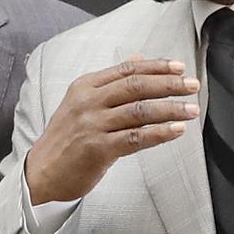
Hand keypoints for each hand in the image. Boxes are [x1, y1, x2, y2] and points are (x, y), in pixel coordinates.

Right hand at [24, 57, 200, 204]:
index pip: (127, 70)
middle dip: (169, 84)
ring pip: (140, 110)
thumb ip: (110, 82)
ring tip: (192, 109)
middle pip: (136, 86)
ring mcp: (93, 124)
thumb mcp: (81, 103)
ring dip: (171, 109)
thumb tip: (137, 59)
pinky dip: (160, 133)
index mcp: (85, 86)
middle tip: (192, 85)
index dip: (156, 66)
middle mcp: (88, 101)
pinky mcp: (99, 149)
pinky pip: (136, 137)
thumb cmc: (65, 140)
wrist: (41, 174)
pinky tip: (177, 130)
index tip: (179, 67)